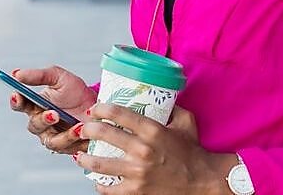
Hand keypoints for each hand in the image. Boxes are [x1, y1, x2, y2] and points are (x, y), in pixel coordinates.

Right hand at [10, 65, 96, 154]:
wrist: (98, 105)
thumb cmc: (75, 92)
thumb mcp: (59, 78)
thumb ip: (38, 76)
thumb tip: (17, 73)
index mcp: (35, 105)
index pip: (20, 105)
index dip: (16, 101)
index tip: (17, 94)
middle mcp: (41, 123)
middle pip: (34, 125)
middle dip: (43, 120)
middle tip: (54, 114)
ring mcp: (53, 137)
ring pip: (51, 141)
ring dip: (63, 135)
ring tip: (77, 127)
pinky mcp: (67, 147)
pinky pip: (67, 148)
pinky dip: (76, 140)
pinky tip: (83, 132)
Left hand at [75, 102, 236, 194]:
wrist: (202, 181)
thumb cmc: (193, 153)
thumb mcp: (186, 122)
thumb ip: (172, 108)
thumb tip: (159, 97)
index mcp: (153, 130)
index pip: (119, 113)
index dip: (101, 108)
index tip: (95, 109)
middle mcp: (143, 150)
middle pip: (104, 134)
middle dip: (88, 129)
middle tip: (84, 129)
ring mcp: (138, 172)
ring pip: (100, 163)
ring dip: (85, 158)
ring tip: (80, 156)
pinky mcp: (136, 191)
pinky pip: (109, 189)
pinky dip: (100, 184)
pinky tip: (98, 180)